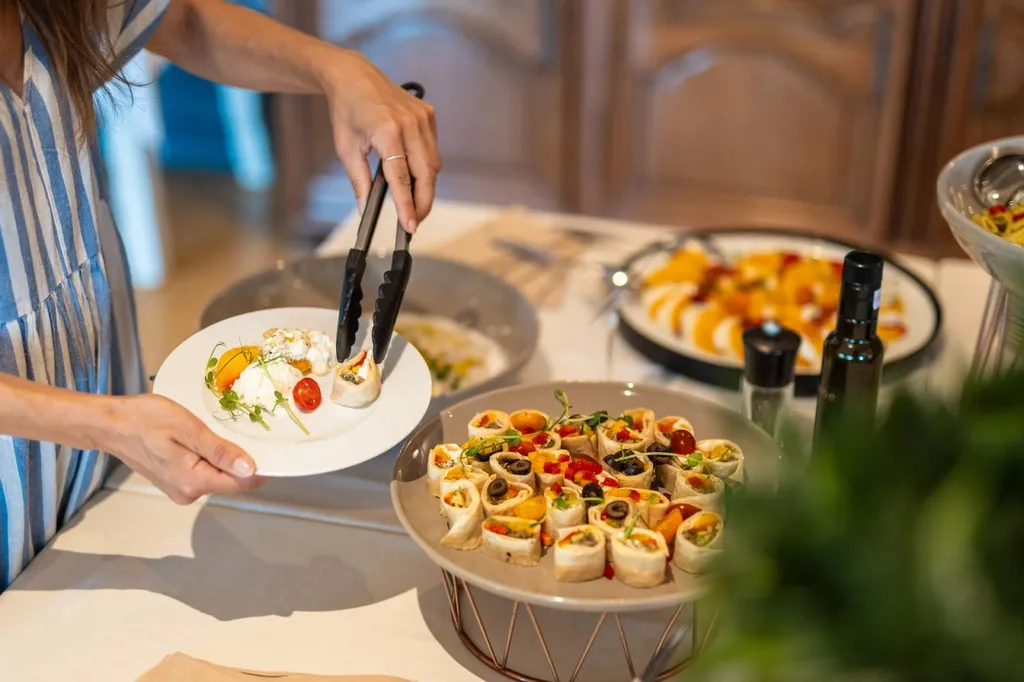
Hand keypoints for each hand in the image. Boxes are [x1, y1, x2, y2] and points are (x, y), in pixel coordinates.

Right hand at [106, 395, 265, 504]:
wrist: (110, 423)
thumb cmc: (145, 419)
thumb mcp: (188, 429)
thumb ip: (220, 452)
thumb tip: (250, 469)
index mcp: (193, 482)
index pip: (242, 483)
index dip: (260, 466)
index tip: (268, 444)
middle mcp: (188, 494)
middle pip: (231, 481)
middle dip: (241, 460)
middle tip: (241, 429)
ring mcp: (180, 490)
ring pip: (218, 476)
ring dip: (225, 457)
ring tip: (217, 431)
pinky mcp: (174, 483)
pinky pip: (204, 473)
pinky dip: (210, 458)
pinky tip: (204, 440)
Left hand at [320, 50, 441, 233]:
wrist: (354, 76)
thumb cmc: (347, 110)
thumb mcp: (346, 148)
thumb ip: (359, 181)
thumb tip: (365, 209)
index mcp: (387, 131)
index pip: (402, 178)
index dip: (407, 205)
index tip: (409, 226)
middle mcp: (410, 124)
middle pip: (427, 174)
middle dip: (423, 202)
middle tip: (414, 221)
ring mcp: (423, 118)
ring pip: (433, 164)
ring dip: (426, 187)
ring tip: (412, 202)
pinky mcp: (429, 115)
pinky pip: (432, 149)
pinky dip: (426, 166)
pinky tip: (413, 174)